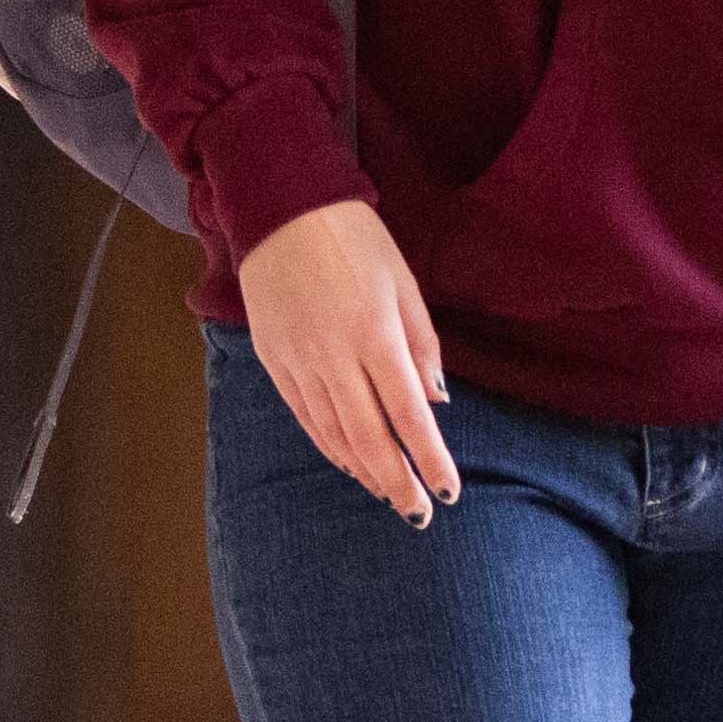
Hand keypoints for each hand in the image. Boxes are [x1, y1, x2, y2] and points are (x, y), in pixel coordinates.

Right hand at [232, 199, 458, 521]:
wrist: (280, 208)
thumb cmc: (353, 237)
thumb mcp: (402, 282)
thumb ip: (422, 344)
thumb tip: (435, 401)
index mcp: (374, 334)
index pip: (408, 415)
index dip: (430, 459)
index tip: (449, 491)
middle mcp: (334, 356)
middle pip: (368, 438)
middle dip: (397, 482)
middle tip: (419, 514)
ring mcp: (298, 361)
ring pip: (333, 434)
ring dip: (363, 470)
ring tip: (389, 494)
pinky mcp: (273, 359)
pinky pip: (304, 416)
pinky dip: (328, 445)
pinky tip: (347, 463)